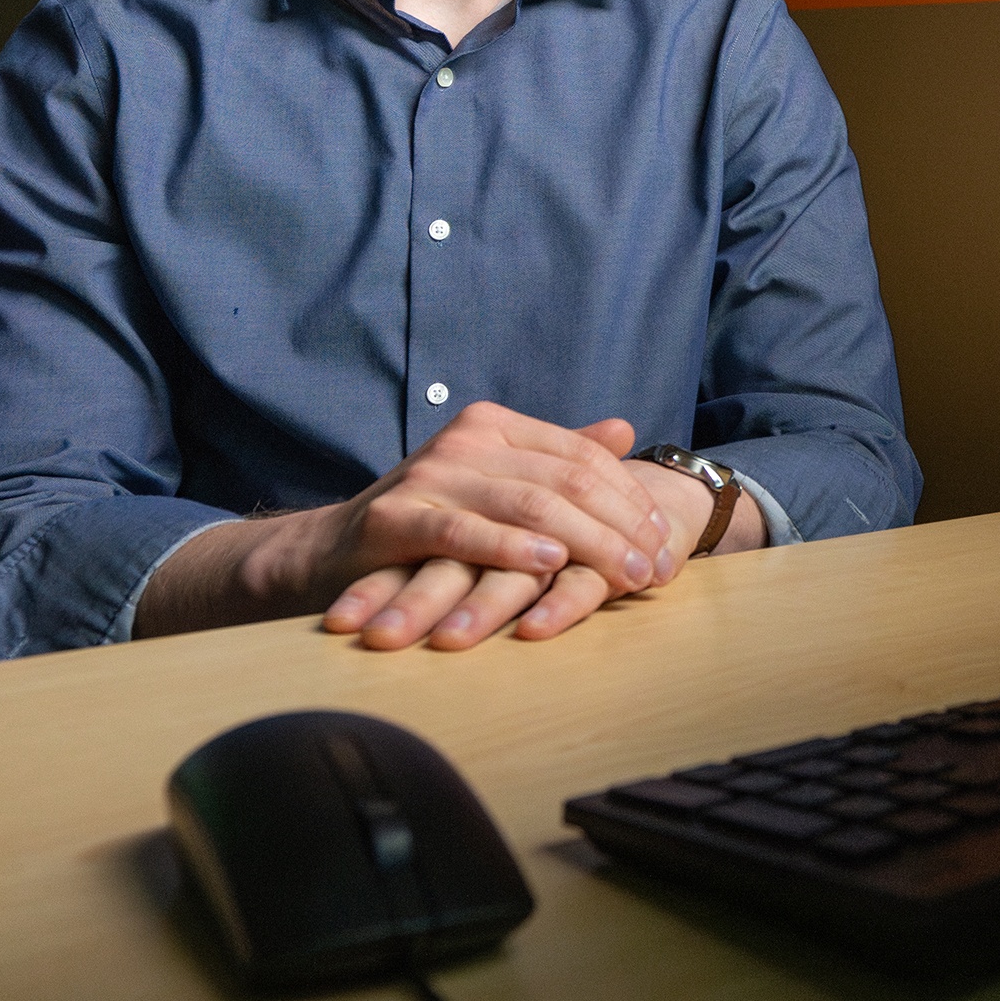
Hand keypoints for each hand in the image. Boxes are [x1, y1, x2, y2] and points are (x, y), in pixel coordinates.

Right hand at [322, 454, 764, 650]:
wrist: (336, 550)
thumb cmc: (431, 519)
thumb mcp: (500, 482)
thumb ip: (560, 456)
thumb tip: (625, 428)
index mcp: (495, 424)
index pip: (582, 455)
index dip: (630, 497)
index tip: (663, 538)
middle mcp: (467, 439)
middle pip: (566, 480)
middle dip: (620, 527)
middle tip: (656, 567)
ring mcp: (431, 474)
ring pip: (529, 504)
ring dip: (587, 543)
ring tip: (626, 575)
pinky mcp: (398, 516)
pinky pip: (465, 532)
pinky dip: (511, 547)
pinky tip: (550, 563)